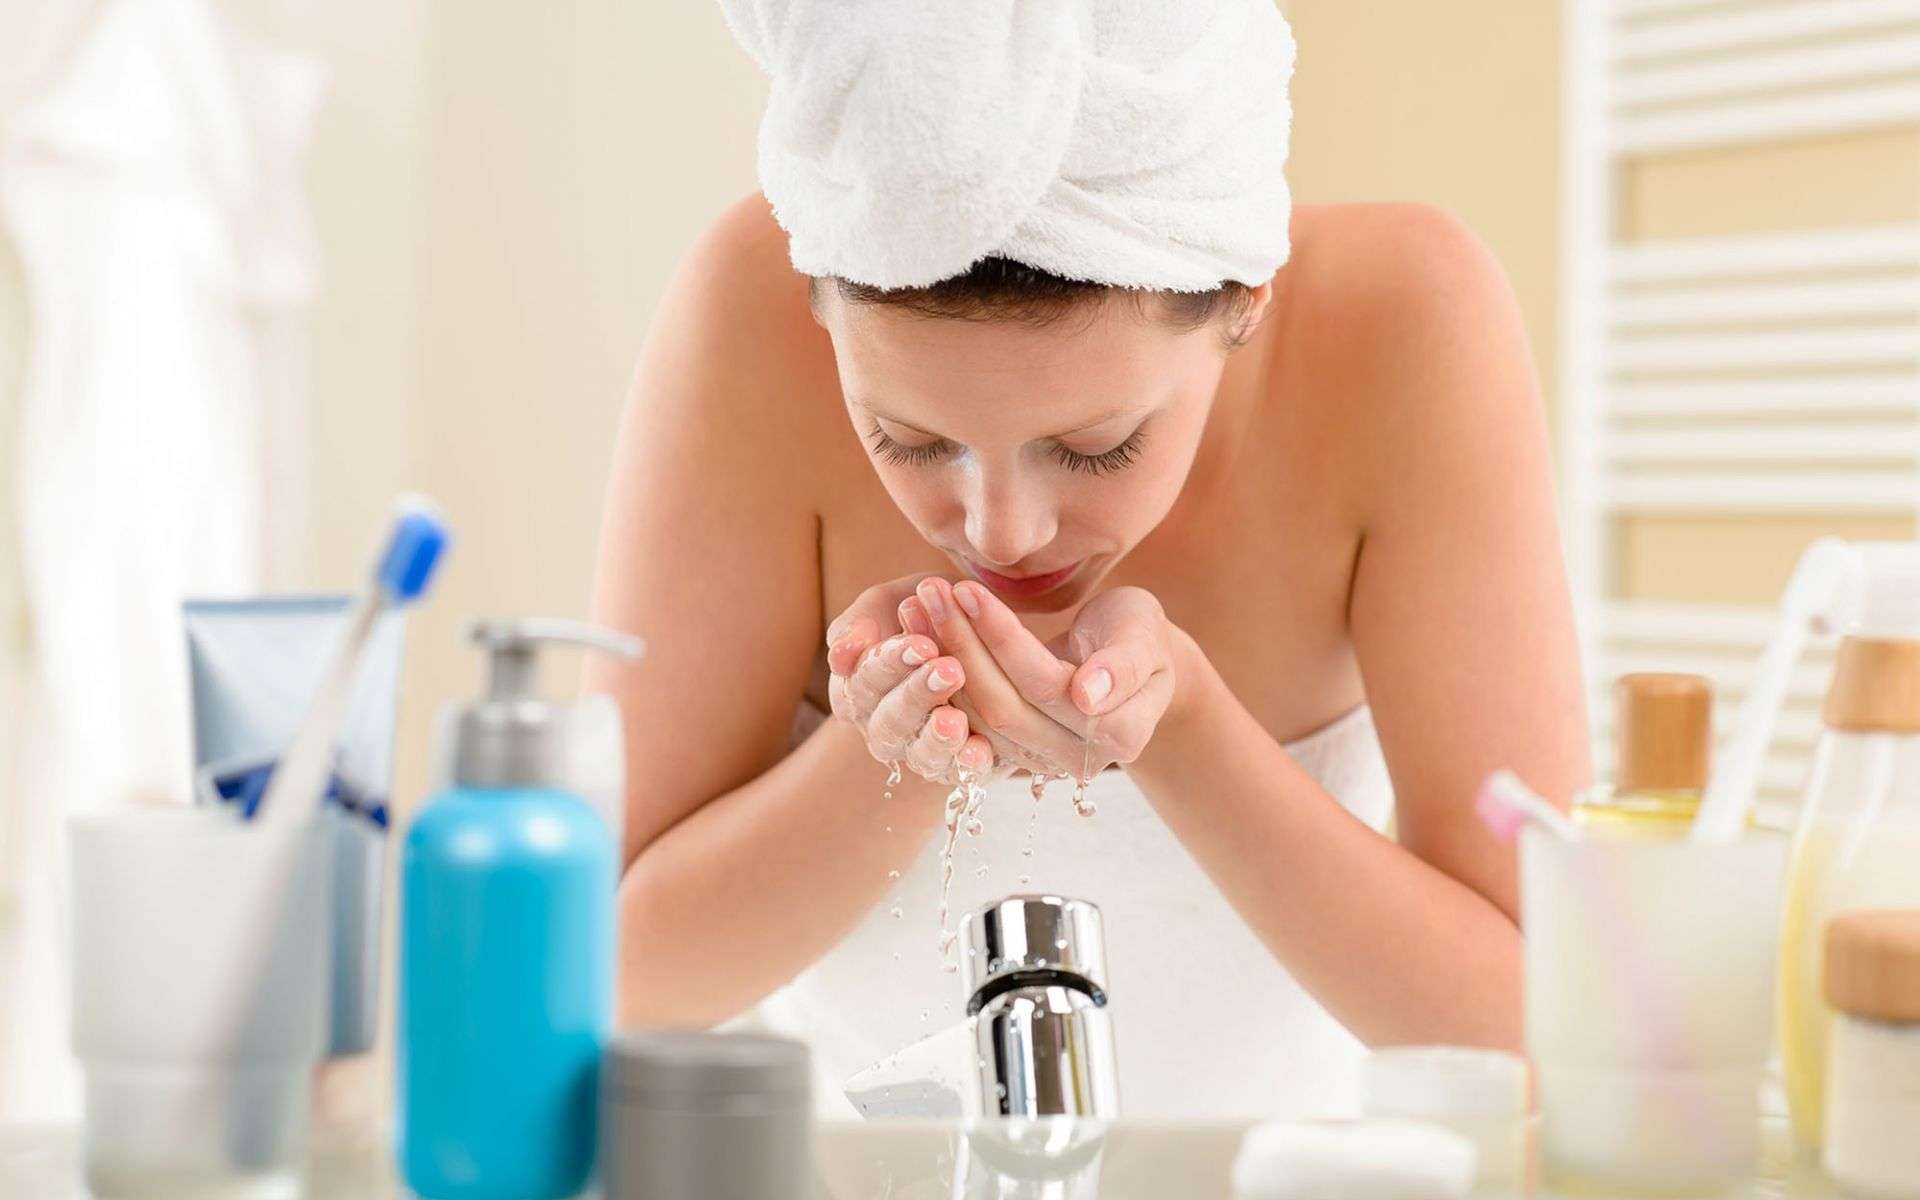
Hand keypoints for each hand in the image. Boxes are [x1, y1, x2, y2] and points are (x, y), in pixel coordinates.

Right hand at [825, 575, 993, 782]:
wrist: (979, 622)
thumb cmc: (927, 607)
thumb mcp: (890, 601)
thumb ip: (860, 624)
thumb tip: (840, 657)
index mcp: (859, 687)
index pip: (863, 682)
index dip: (888, 665)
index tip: (920, 644)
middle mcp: (883, 724)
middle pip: (889, 722)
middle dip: (917, 695)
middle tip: (950, 670)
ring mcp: (919, 748)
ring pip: (919, 755)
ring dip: (936, 738)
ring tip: (955, 720)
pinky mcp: (957, 762)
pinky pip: (956, 774)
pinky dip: (965, 764)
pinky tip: (977, 751)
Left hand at [904, 578, 1179, 776]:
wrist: (1129, 658)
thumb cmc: (1139, 634)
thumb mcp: (1143, 632)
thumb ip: (1124, 664)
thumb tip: (1088, 696)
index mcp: (1119, 734)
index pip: (1043, 684)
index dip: (1002, 639)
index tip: (967, 588)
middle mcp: (1078, 761)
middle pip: (1004, 705)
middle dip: (962, 644)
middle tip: (929, 589)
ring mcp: (1042, 763)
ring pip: (979, 715)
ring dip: (943, 657)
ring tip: (918, 603)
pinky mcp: (1013, 755)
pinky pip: (967, 720)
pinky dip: (940, 676)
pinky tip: (918, 633)